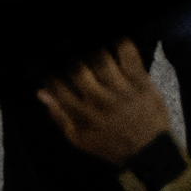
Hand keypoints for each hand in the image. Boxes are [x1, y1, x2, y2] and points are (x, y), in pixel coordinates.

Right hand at [36, 43, 172, 166]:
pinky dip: (121, 43)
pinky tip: (115, 38)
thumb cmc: (111, 145)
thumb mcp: (80, 139)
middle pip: (77, 67)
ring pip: (100, 57)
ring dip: (93, 47)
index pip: (58, 85)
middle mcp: (99, 98)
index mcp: (82, 113)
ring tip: (90, 41)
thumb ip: (59, 115)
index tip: (50, 62)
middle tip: (70, 48)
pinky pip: (129, 54)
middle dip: (70, 55)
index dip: (50, 71)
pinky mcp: (140, 81)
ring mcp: (121, 88)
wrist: (149, 152)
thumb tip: (41, 92)